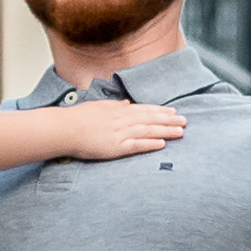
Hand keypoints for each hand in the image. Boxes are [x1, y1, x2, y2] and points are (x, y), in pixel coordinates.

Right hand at [50, 100, 187, 159]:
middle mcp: (122, 120)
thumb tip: (127, 103)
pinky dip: (150, 144)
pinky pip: (136, 145)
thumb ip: (115, 106)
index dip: (161, 111)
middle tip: (186, 121)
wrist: (65, 128)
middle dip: (169, 120)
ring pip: (148, 131)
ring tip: (181, 132)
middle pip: (151, 119)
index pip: (145, 109)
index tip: (174, 111)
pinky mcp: (116, 147)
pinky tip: (162, 144)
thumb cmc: (78, 117)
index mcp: (119, 110)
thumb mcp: (98, 106)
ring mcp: (120, 133)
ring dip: (166, 131)